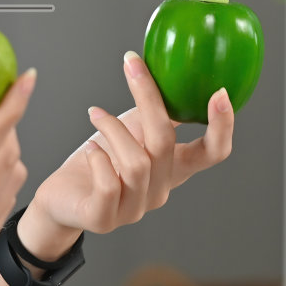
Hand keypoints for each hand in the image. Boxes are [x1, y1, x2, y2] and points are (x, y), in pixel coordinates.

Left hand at [25, 51, 232, 255]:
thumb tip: (174, 71)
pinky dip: (97, 159)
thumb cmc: (101, 159)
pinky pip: (108, 185)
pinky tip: (90, 149)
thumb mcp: (132, 130)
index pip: (213, 153)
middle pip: (166, 144)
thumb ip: (156, 112)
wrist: (62, 198)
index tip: (220, 92)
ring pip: (136, 163)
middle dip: (149, 100)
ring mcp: (133, 209)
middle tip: (132, 66)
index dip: (223, 126)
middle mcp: (160, 190)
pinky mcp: (103, 218)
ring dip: (113, 129)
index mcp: (173, 168)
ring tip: (95, 114)